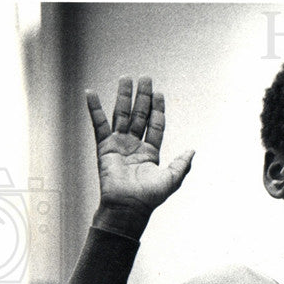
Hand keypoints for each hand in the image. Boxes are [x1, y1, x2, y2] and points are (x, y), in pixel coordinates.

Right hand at [87, 76, 194, 237]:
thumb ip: (182, 164)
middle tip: (145, 78)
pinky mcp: (104, 146)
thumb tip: (193, 150)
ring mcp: (119, 144)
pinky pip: (98, 123)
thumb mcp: (172, 179)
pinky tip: (91, 92)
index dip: (157, 109)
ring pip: (122, 115)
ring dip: (123, 96)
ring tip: (126, 78)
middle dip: (143, 97)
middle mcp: (135, 145)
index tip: (159, 93)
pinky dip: (94, 108)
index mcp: (151, 152)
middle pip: (139, 115)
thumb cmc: (150, 197)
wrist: (128, 206)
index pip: (155, 125)